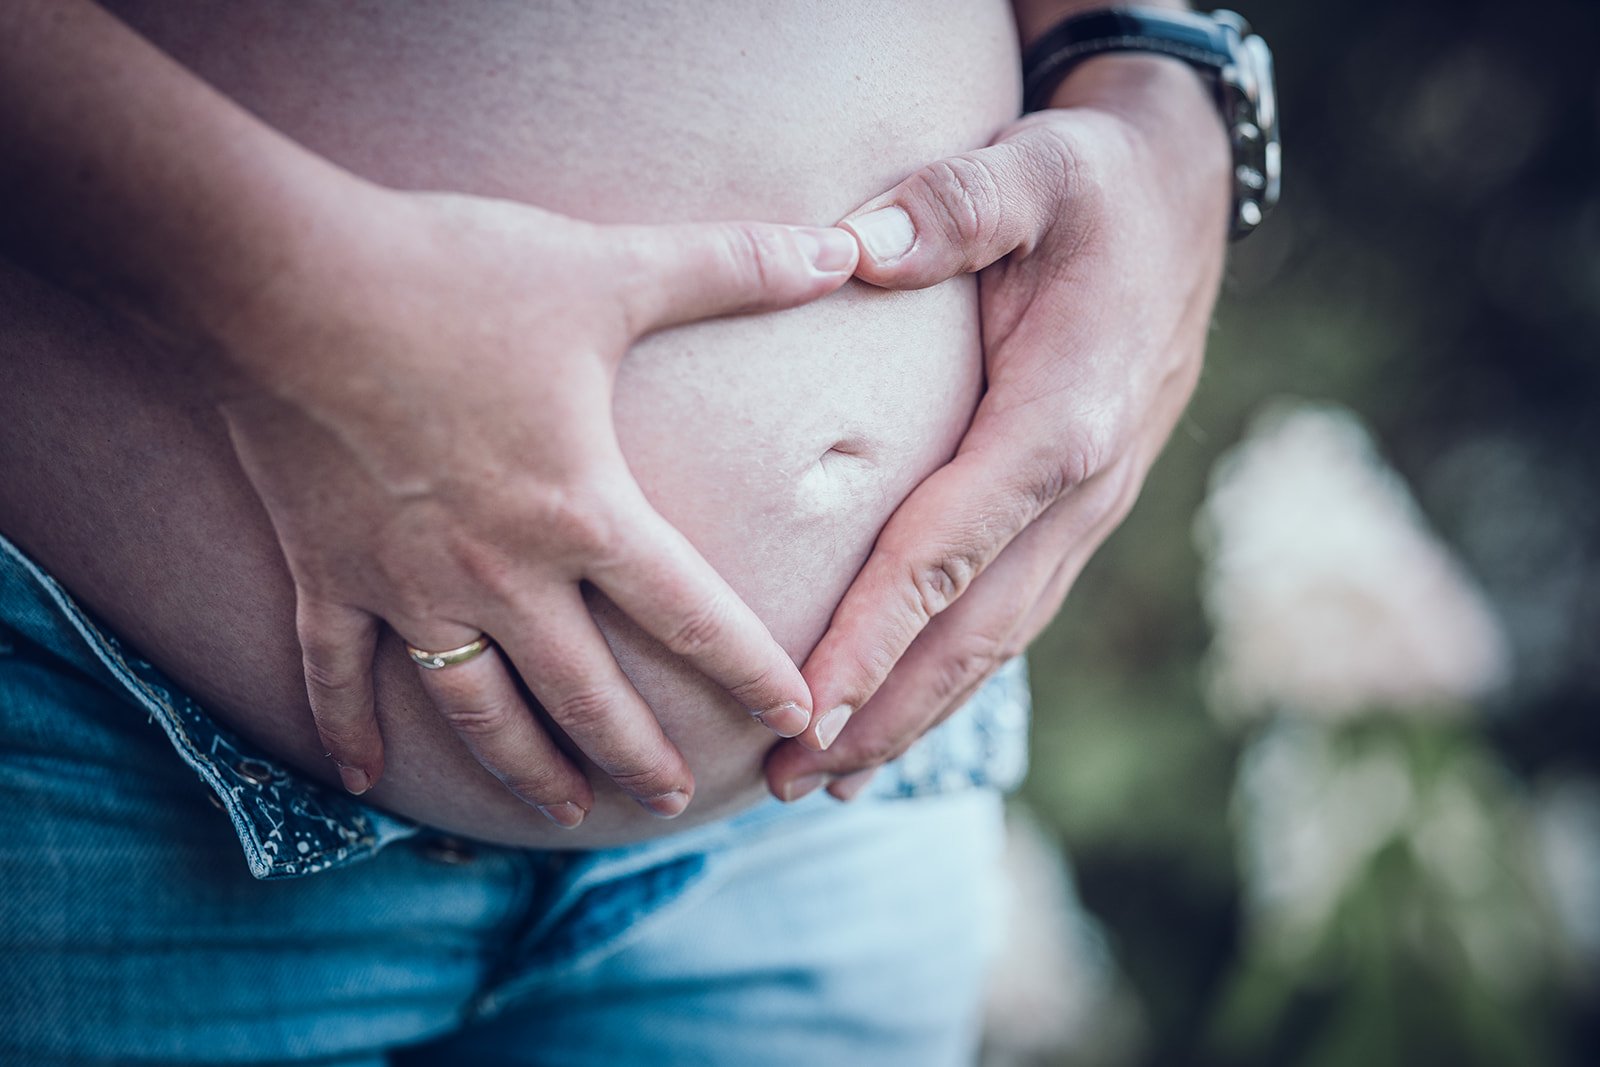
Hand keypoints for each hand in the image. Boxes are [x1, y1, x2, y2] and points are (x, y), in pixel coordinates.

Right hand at [219, 180, 857, 825]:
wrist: (278, 280)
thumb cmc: (450, 275)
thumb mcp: (608, 269)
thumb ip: (732, 266)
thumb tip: (840, 246)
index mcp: (582, 512)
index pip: (690, 615)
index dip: (751, 670)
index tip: (793, 718)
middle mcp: (502, 574)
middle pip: (587, 694)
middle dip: (639, 755)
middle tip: (675, 799)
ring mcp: (407, 587)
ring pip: (480, 710)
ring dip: (528, 768)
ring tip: (568, 811)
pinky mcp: (326, 574)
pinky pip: (338, 675)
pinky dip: (351, 730)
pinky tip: (367, 782)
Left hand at [766, 57, 1229, 802]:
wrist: (1179, 205)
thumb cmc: (1092, 186)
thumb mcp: (1032, 168)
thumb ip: (952, 205)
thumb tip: (855, 249)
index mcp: (1059, 422)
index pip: (948, 551)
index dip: (875, 638)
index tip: (804, 708)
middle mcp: (1080, 489)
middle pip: (973, 630)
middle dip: (882, 714)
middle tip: (787, 779)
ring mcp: (1085, 513)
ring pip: (996, 641)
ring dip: (913, 717)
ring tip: (826, 779)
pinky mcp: (1075, 514)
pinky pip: (1010, 613)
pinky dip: (952, 676)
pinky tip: (898, 715)